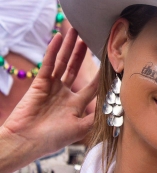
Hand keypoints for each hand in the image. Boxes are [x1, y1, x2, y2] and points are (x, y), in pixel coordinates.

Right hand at [1, 28, 98, 159]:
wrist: (25, 142)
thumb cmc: (52, 139)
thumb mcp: (80, 129)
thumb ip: (96, 117)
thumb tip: (116, 109)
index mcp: (76, 105)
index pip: (93, 85)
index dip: (102, 73)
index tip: (111, 62)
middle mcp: (65, 94)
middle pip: (76, 69)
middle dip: (83, 53)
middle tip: (91, 37)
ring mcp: (52, 87)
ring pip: (63, 62)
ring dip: (70, 47)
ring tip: (76, 30)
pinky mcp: (40, 83)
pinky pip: (48, 63)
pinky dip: (53, 51)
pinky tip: (59, 38)